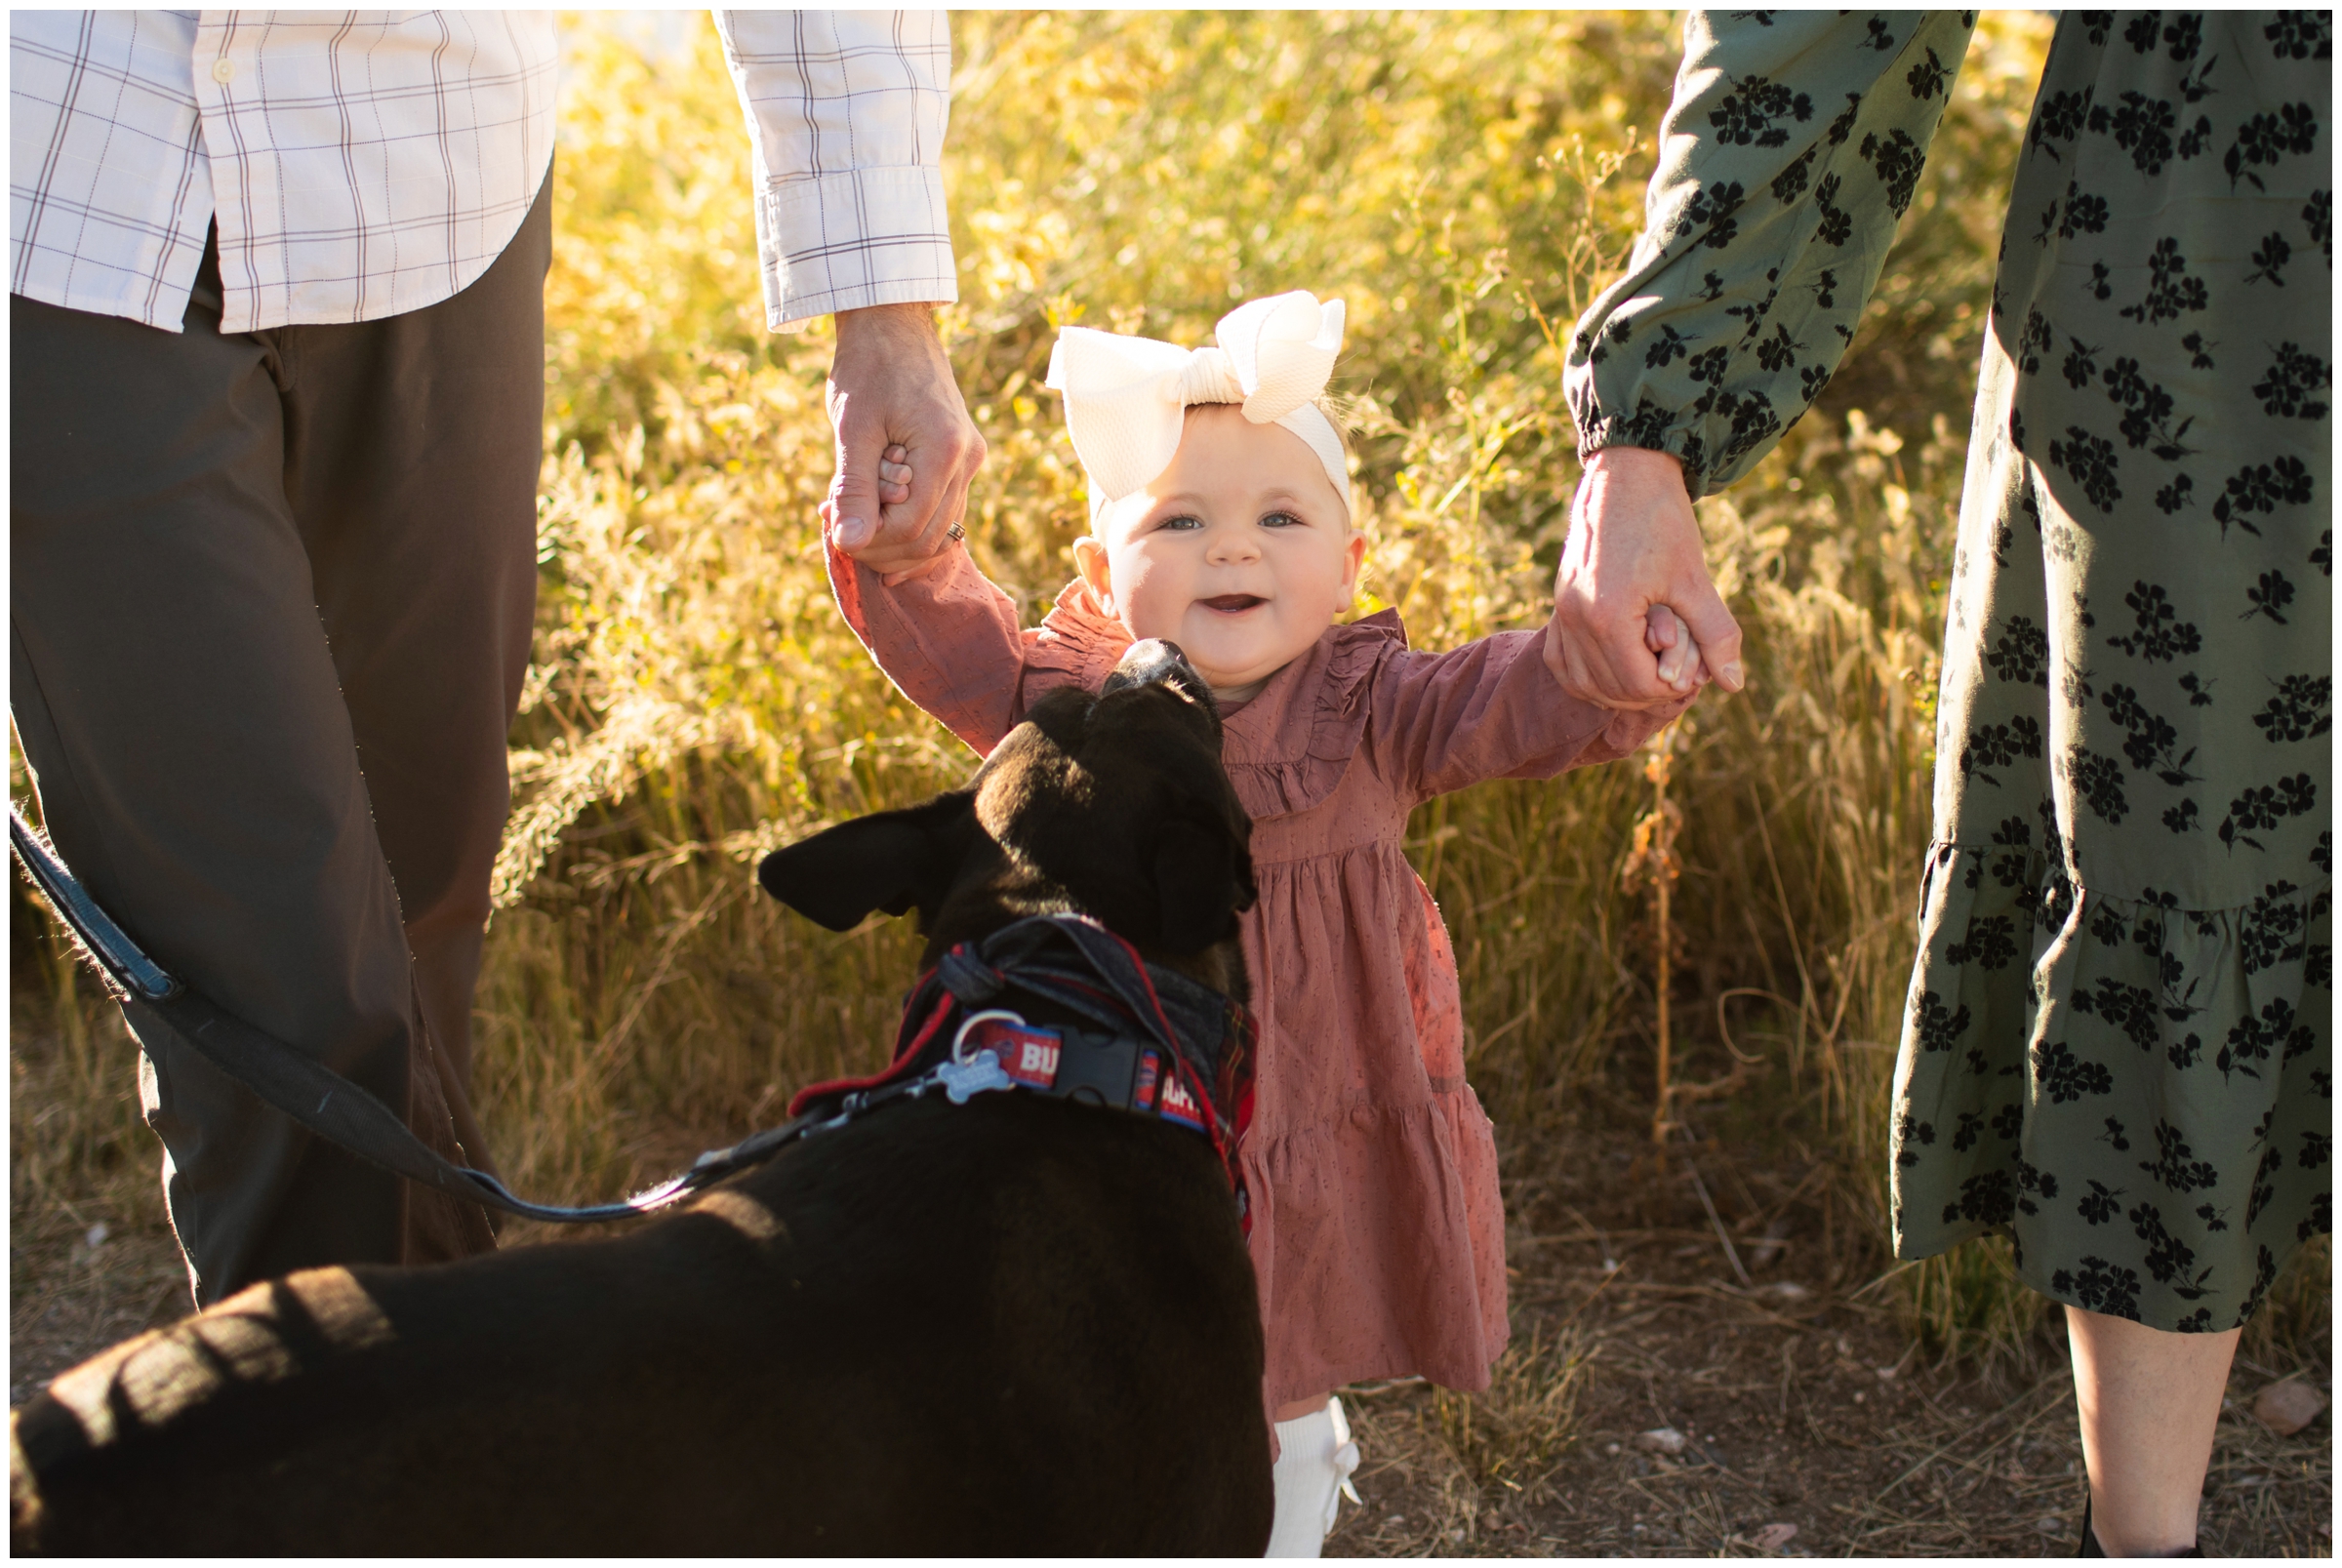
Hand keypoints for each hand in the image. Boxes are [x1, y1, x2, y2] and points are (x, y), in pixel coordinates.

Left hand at [822, 302, 985, 581]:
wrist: (892, 323)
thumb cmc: (868, 367)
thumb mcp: (853, 428)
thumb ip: (854, 489)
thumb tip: (849, 544)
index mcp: (945, 451)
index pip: (911, 527)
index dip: (870, 540)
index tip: (831, 525)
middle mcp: (968, 460)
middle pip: (930, 538)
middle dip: (882, 547)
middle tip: (837, 531)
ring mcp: (970, 460)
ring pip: (940, 530)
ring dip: (894, 539)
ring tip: (851, 522)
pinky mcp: (961, 457)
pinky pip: (942, 509)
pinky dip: (910, 523)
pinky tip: (877, 525)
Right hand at [1545, 445, 1744, 708]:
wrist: (1626, 474)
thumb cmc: (1664, 521)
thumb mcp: (1695, 579)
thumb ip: (1715, 634)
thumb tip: (1733, 684)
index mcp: (1609, 615)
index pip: (1638, 684)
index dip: (1672, 687)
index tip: (1695, 668)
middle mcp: (1576, 618)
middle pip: (1610, 688)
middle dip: (1649, 689)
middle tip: (1679, 668)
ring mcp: (1562, 611)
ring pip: (1582, 682)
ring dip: (1618, 687)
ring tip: (1653, 667)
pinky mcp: (1558, 603)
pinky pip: (1560, 661)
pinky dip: (1586, 674)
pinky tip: (1615, 667)